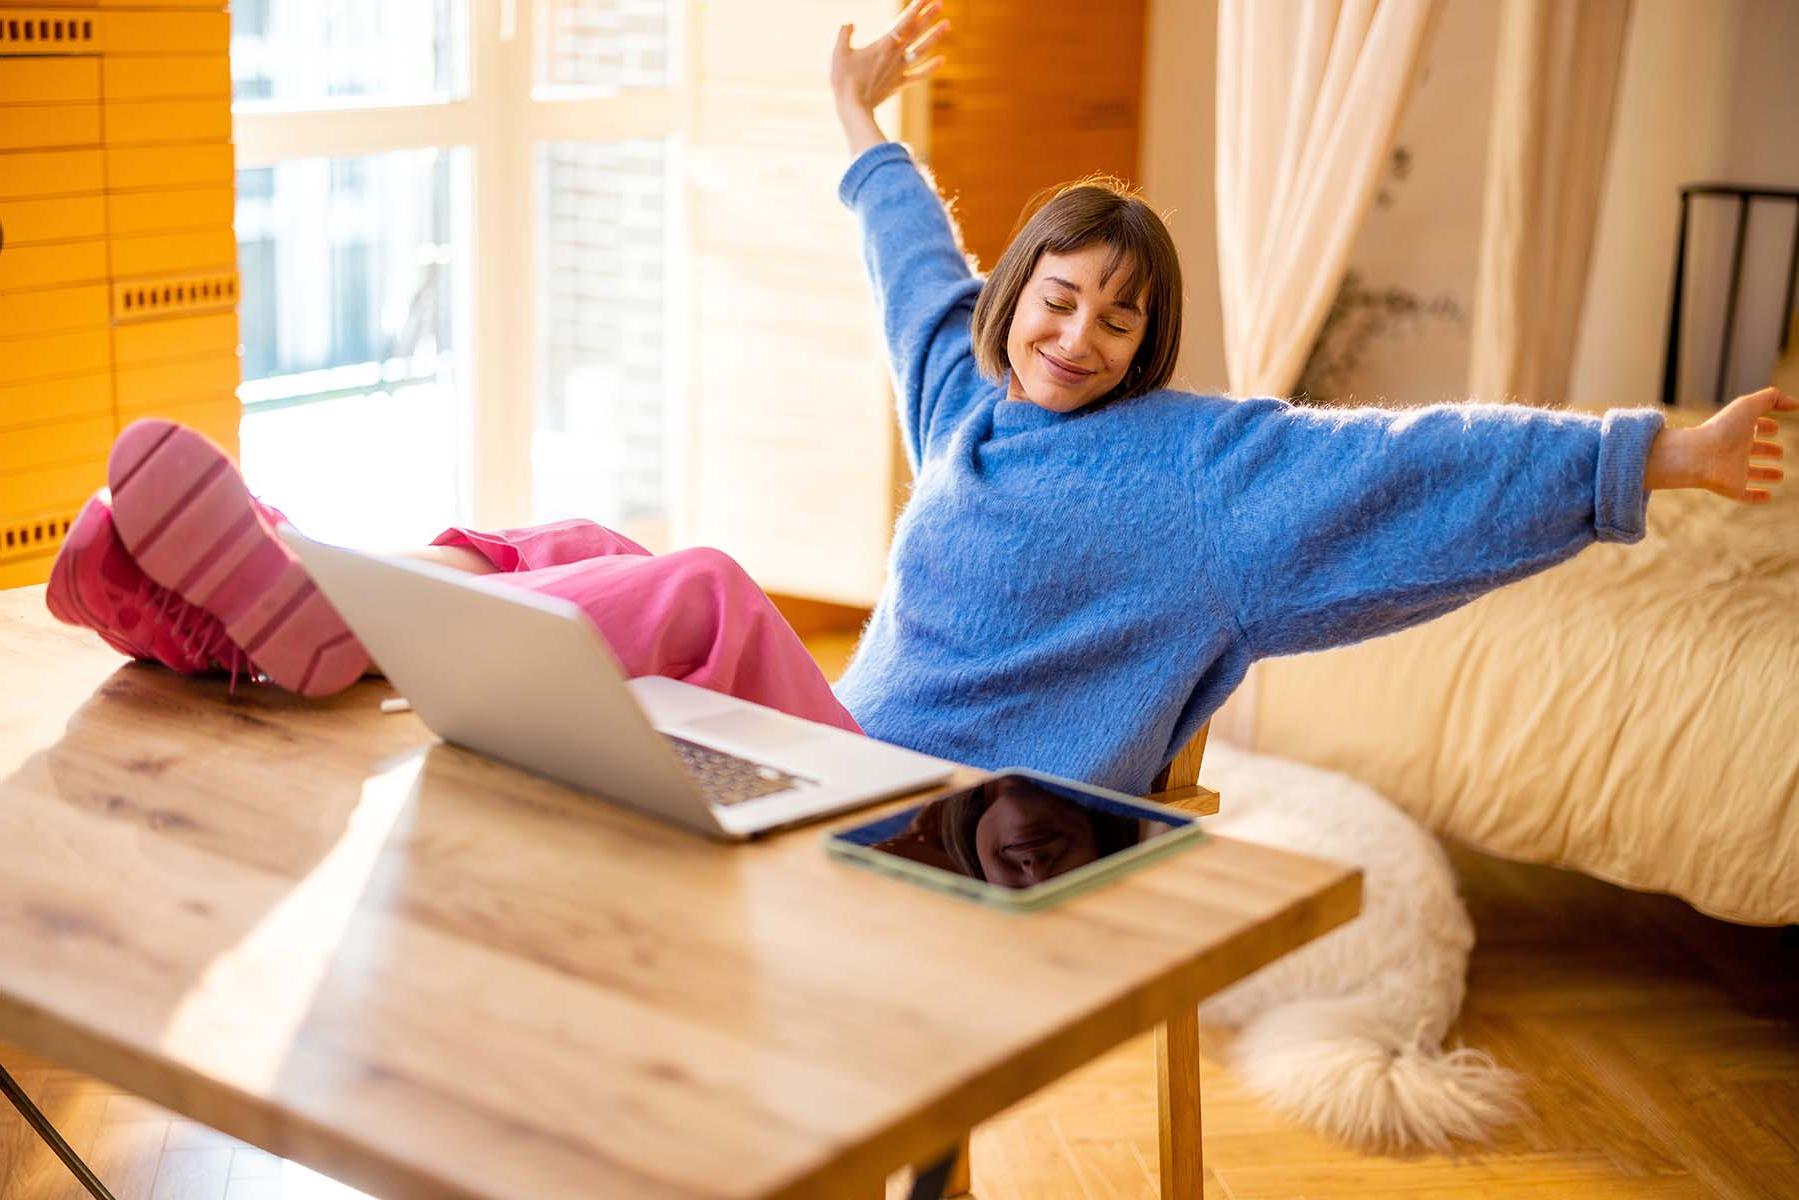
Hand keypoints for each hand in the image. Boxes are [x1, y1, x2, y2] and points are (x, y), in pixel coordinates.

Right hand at [830, 0, 948, 114]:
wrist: (854, 108)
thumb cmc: (844, 80)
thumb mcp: (839, 53)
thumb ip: (844, 34)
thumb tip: (849, 22)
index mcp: (883, 44)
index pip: (903, 21)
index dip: (915, 8)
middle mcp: (895, 55)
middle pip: (916, 31)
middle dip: (928, 16)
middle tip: (940, 3)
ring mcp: (899, 70)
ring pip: (922, 49)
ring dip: (935, 36)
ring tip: (947, 24)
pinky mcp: (899, 84)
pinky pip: (919, 75)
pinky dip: (931, 67)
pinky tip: (942, 59)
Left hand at [1645, 386, 1793, 501]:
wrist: (1697, 456)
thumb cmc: (1722, 429)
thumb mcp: (1748, 406)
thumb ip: (1772, 398)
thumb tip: (1795, 403)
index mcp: (1737, 431)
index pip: (1753, 427)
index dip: (1765, 426)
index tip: (1775, 427)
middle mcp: (1734, 450)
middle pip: (1752, 450)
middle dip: (1767, 450)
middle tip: (1779, 451)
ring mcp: (1733, 471)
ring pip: (1750, 473)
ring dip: (1765, 474)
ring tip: (1780, 475)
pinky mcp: (1733, 488)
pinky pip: (1745, 495)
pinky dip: (1757, 497)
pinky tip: (1769, 496)